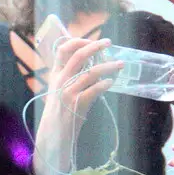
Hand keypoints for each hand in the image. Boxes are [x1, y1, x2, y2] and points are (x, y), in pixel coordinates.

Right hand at [33, 36, 120, 169]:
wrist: (53, 134)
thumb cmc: (61, 112)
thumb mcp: (61, 91)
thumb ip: (73, 77)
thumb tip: (93, 64)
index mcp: (55, 75)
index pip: (62, 50)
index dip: (77, 41)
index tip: (91, 40)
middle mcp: (61, 81)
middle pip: (78, 56)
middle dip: (95, 46)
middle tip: (109, 43)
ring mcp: (68, 92)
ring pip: (91, 72)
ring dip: (109, 66)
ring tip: (120, 65)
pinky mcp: (77, 104)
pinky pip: (95, 89)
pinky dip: (105, 84)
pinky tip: (111, 83)